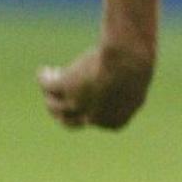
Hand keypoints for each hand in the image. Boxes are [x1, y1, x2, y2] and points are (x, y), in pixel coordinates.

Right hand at [38, 42, 154, 129]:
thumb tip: (112, 89)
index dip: (85, 111)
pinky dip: (44, 79)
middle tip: (57, 100)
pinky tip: (43, 72)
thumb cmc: (137, 68)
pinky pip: (48, 85)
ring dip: (49, 95)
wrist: (129, 60)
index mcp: (115, 121)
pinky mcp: (65, 88)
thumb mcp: (134, 84)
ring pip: (55, 106)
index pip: (95, 122)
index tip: (81, 100)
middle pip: (69, 120)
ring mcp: (78, 104)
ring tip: (50, 79)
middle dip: (62, 111)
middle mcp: (94, 117)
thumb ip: (123, 92)